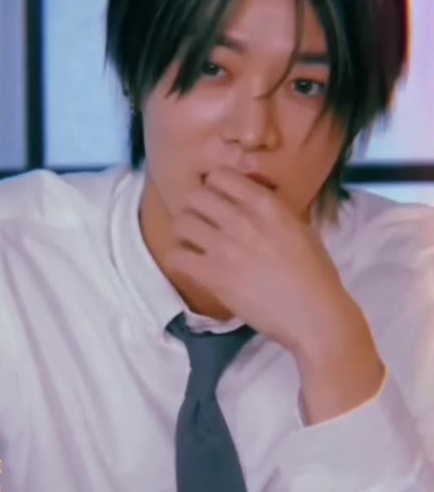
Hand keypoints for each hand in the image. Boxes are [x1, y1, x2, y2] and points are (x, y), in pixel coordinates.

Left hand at [165, 166, 349, 354]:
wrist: (314, 315)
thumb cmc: (315, 274)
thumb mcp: (300, 228)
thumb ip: (271, 211)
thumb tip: (248, 203)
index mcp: (266, 204)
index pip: (220, 176)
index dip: (214, 188)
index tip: (218, 201)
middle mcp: (242, 219)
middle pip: (196, 196)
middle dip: (196, 208)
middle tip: (203, 223)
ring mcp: (225, 247)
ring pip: (182, 222)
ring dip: (185, 232)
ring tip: (194, 243)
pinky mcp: (213, 275)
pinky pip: (177, 256)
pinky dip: (179, 258)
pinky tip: (190, 264)